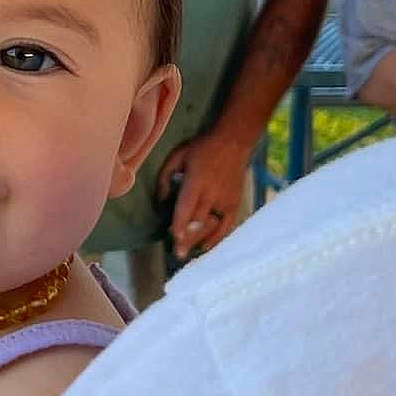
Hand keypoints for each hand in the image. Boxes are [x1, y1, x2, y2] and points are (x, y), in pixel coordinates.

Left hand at [159, 130, 252, 261]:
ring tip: (185, 253)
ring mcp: (225, 200)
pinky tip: (204, 247)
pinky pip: (226, 226)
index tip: (174, 237)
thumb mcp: (177, 156)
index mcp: (197, 181)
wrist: (234, 142)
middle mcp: (212, 193)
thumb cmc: (201, 149)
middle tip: (176, 253)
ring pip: (211, 226)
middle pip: (198, 221)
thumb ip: (165, 178)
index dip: (181, 223)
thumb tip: (161, 200)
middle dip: (187, 238)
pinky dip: (216, 238)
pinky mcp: (234, 204)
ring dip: (198, 240)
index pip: (187, 206)